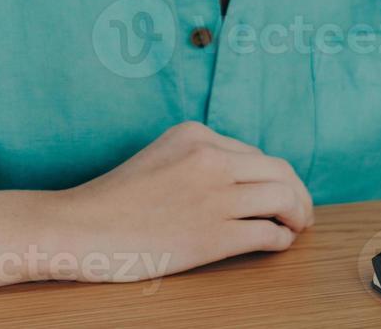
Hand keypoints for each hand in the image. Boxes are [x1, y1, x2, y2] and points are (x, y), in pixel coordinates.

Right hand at [42, 121, 313, 282]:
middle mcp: (210, 158)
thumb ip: (198, 160)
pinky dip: (280, 239)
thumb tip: (243, 180)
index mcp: (195, 135)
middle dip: (298, 193)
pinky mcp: (213, 234)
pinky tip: (276, 244)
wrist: (80, 227)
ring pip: (283, 198)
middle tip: (300, 213)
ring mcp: (214, 196)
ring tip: (296, 227)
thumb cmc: (114, 199)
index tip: (278, 193)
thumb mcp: (160, 157)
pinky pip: (267, 233)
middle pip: (279, 171)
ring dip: (297, 215)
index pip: (255, 154)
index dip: (273, 176)